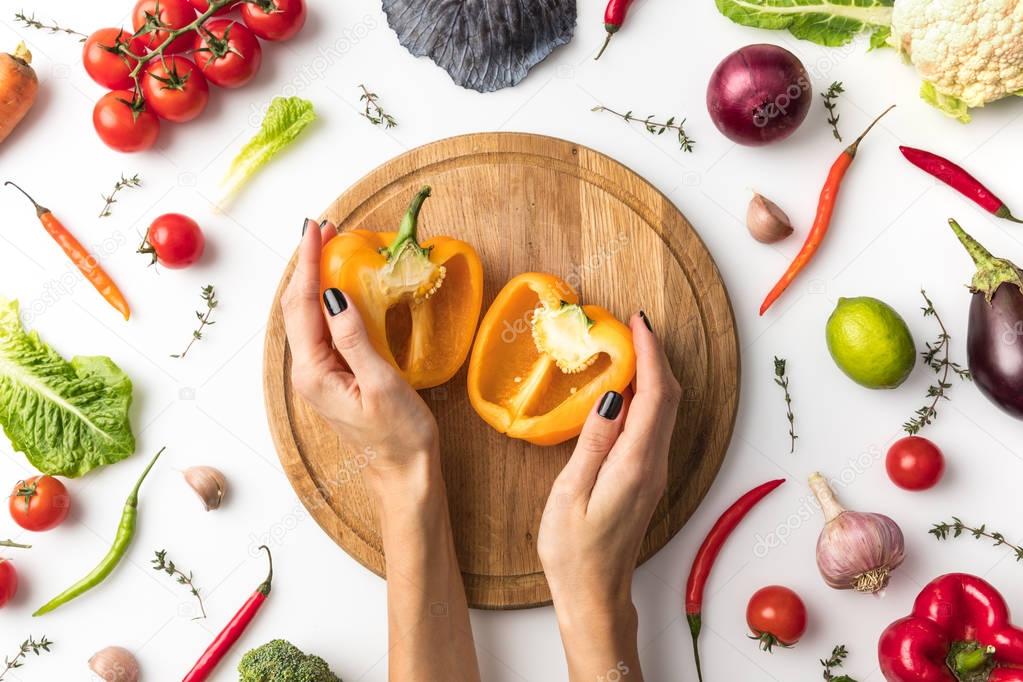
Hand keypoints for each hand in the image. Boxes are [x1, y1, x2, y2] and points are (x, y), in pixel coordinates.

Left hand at [283, 219, 479, 681]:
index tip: (316, 229)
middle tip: (324, 228)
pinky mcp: (333, 379)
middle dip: (308, 264)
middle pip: (297, 307)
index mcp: (313, 372)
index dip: (308, 263)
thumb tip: (333, 295)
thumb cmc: (400, 436)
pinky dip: (327, 301)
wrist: (405, 477)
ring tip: (330, 248)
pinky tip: (340, 289)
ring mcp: (318, 376)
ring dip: (315, 280)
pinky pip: (322, 330)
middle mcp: (307, 372)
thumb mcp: (382, 384)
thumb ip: (354, 339)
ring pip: (308, 317)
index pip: (302, 305)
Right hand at [538, 313, 681, 680]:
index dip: (650, 354)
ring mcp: (653, 473)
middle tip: (633, 325)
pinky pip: (654, 426)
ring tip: (629, 347)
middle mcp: (652, 465)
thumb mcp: (572, 494)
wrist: (594, 596)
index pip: (654, 396)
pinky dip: (647, 397)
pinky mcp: (645, 479)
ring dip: (654, 374)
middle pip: (669, 398)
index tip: (637, 322)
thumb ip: (593, 442)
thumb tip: (613, 395)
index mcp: (635, 465)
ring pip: (665, 411)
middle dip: (656, 356)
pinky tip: (626, 390)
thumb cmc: (574, 552)